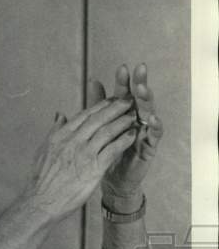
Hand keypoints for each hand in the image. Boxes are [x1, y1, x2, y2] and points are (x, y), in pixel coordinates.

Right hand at [24, 97, 137, 222]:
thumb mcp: (43, 150)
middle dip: (116, 107)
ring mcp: (83, 154)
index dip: (100, 105)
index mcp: (60, 136)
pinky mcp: (93, 168)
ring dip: (123, 122)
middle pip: (98, 119)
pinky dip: (124, 140)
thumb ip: (54, 130)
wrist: (41, 203)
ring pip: (108, 131)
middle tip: (128, 100)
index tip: (111, 99)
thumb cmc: (41, 180)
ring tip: (134, 116)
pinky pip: (113, 150)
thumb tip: (60, 115)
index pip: (84, 115)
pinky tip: (132, 136)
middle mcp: (72, 142)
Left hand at [89, 63, 163, 210]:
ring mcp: (144, 133)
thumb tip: (93, 80)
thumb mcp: (100, 127)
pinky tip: (151, 118)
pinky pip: (154, 135)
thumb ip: (98, 105)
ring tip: (142, 90)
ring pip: (148, 113)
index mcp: (123, 115)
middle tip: (139, 69)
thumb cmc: (106, 151)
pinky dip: (154, 126)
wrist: (111, 180)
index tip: (122, 68)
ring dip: (146, 101)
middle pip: (138, 99)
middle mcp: (136, 120)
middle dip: (139, 84)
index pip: (124, 95)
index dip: (124, 82)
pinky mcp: (149, 147)